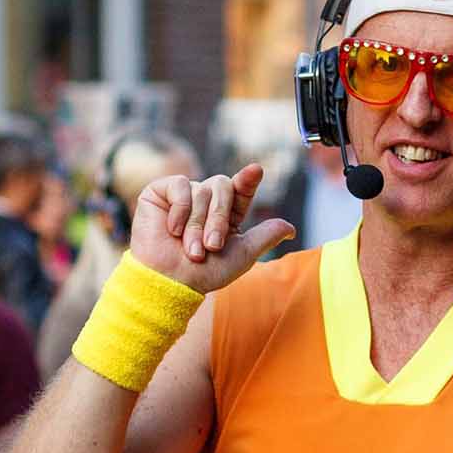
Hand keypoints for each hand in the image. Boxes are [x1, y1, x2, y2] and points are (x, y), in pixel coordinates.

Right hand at [128, 163, 293, 294]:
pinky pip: (179, 185)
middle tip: (212, 246)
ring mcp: (183, 196)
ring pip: (201, 191)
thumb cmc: (205, 273)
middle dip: (218, 219)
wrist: (170, 281)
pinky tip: (173, 230)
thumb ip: (266, 236)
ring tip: (191, 250)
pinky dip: (180, 210)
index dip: (248, 180)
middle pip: (222, 186)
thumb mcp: (243, 255)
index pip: (241, 189)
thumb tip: (291, 228)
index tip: (256, 171)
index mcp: (226, 213)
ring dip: (197, 225)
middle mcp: (205, 201)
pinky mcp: (160, 193)